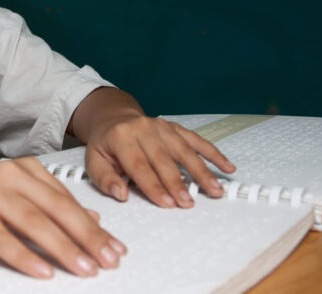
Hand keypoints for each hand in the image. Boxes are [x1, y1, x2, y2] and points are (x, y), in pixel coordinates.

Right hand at [0, 158, 125, 278]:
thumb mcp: (12, 189)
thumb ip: (49, 201)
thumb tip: (92, 219)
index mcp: (25, 169)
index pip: (67, 200)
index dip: (94, 226)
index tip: (115, 247)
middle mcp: (10, 177)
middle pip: (57, 209)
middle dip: (88, 237)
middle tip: (109, 259)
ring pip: (34, 223)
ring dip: (63, 248)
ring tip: (84, 268)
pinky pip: (1, 238)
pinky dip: (24, 256)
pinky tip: (42, 271)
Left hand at [84, 112, 235, 207]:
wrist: (114, 118)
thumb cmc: (105, 144)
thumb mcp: (94, 161)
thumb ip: (105, 179)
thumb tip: (120, 194)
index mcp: (120, 136)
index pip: (139, 164)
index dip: (153, 185)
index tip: (166, 203)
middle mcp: (143, 128)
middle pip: (163, 158)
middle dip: (177, 182)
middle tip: (188, 202)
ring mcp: (161, 126)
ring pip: (184, 150)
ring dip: (200, 171)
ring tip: (214, 190)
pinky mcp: (175, 127)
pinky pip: (196, 140)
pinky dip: (213, 154)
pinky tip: (227, 167)